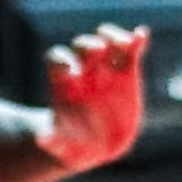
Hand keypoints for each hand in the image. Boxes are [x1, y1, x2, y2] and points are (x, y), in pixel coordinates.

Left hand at [41, 26, 145, 176]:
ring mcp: (105, 70)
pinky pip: (131, 52)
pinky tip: (142, 35)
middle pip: (82, 46)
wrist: (96, 145)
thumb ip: (53, 138)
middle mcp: (83, 71)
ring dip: (113, 37)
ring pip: (107, 41)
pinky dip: (136, 42)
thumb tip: (40, 137)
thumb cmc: (72, 144)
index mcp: (63, 83)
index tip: (71, 72)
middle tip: (98, 51)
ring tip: (125, 44)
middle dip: (88, 45)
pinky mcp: (127, 74)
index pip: (57, 58)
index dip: (62, 60)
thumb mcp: (61, 145)